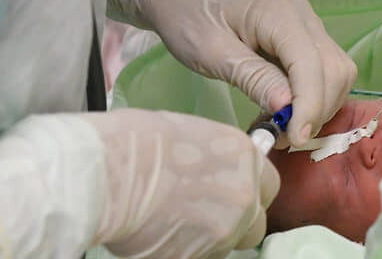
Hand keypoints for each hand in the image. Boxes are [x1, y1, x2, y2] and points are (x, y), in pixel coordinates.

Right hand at [85, 109, 278, 257]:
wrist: (111, 172)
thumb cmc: (142, 142)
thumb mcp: (197, 134)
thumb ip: (222, 160)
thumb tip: (220, 170)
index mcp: (246, 161)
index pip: (269, 186)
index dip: (251, 191)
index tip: (235, 191)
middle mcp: (243, 199)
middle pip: (255, 224)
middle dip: (237, 222)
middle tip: (206, 213)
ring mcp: (222, 232)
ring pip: (226, 245)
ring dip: (208, 238)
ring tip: (174, 221)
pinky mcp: (194, 257)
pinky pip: (198, 257)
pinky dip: (183, 249)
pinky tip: (161, 232)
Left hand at [144, 0, 356, 145]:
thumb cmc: (187, 18)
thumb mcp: (211, 52)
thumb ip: (253, 78)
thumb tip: (287, 108)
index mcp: (279, 13)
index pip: (311, 63)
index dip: (309, 105)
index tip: (294, 138)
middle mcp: (303, 16)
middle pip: (335, 69)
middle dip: (318, 109)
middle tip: (283, 137)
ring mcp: (307, 25)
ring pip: (337, 72)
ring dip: (319, 106)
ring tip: (282, 126)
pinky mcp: (304, 37)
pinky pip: (324, 71)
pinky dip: (313, 97)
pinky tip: (284, 110)